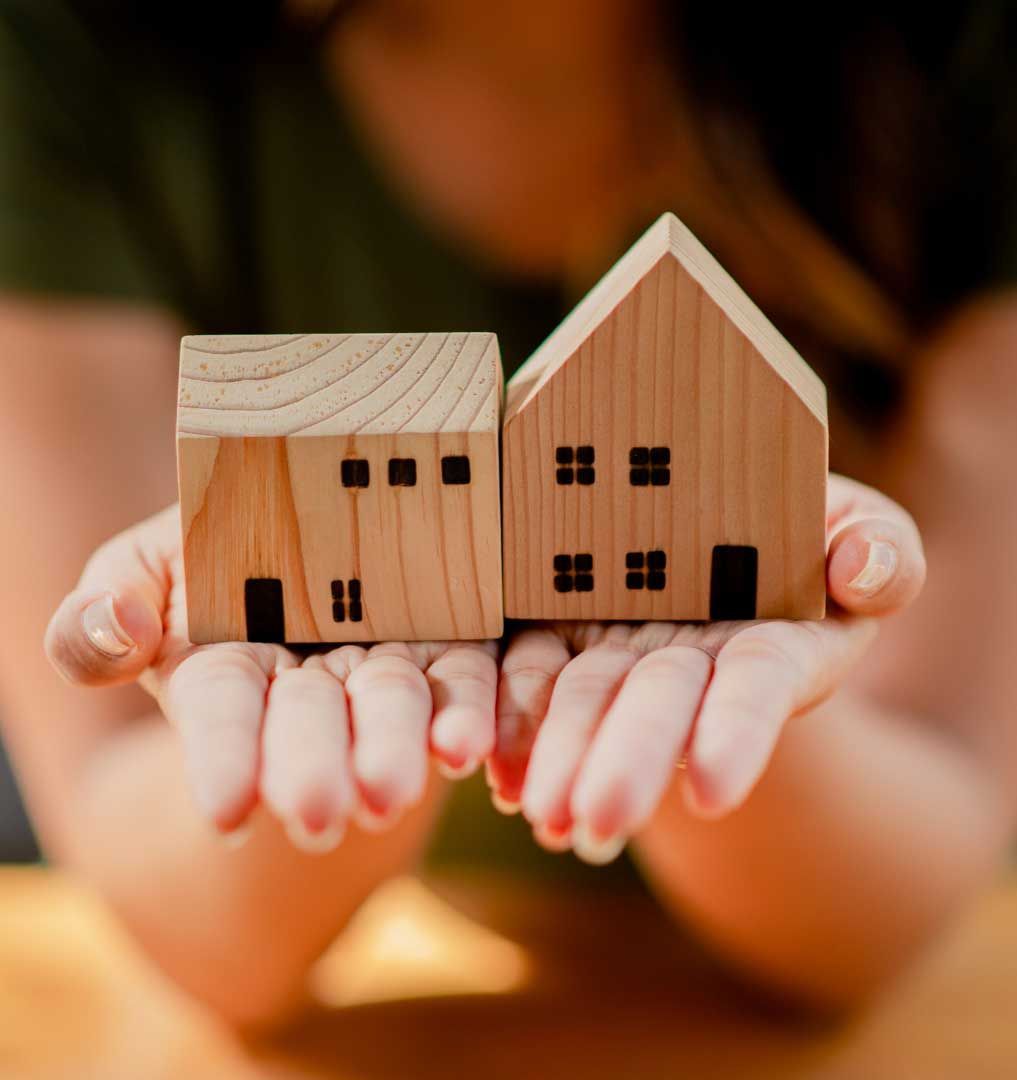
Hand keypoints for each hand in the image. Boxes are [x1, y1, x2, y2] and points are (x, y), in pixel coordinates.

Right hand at [44, 506, 496, 850]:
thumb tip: (116, 629)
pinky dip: (466, 715)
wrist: (309, 533)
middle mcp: (307, 681)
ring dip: (394, 752)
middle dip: (313, 766)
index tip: (226, 808)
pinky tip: (467, 744)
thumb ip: (100, 614)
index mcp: (224, 669)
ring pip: (391, 708)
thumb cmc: (207, 554)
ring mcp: (381, 663)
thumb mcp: (137, 568)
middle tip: (319, 816)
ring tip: (395, 794)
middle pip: (311, 722)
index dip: (224, 757)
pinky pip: (461, 678)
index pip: (220, 715)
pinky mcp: (449, 642)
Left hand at [488, 474, 925, 863]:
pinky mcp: (564, 633)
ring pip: (588, 701)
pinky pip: (532, 674)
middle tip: (591, 822)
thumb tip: (865, 569)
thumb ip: (878, 550)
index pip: (756, 687)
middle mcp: (692, 659)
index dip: (736, 732)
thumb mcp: (855, 524)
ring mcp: (625, 652)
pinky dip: (512, 721)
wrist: (718, 528)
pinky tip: (491, 769)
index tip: (711, 787)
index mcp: (768, 639)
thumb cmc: (803, 525)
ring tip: (535, 812)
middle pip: (656, 707)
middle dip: (627, 763)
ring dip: (560, 758)